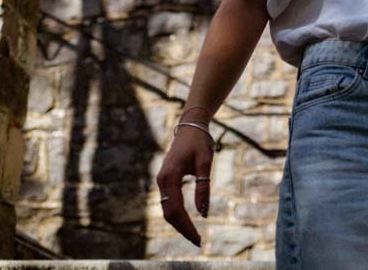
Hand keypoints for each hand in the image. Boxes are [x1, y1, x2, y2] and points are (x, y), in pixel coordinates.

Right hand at [155, 119, 214, 245]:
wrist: (190, 126)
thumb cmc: (199, 141)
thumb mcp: (205, 163)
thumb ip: (203, 187)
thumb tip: (204, 213)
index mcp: (170, 176)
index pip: (176, 209)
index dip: (186, 226)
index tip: (198, 237)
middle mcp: (162, 180)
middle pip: (169, 213)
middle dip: (182, 229)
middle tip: (198, 242)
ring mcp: (162, 181)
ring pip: (167, 209)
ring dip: (179, 224)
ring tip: (194, 235)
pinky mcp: (166, 180)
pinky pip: (169, 202)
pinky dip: (177, 215)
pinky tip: (187, 222)